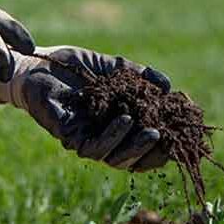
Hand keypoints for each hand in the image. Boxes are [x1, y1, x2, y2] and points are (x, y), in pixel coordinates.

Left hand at [0, 46, 170, 170]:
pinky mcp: (69, 137)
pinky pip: (94, 147)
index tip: (183, 131)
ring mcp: (87, 140)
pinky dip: (113, 136)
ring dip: (137, 147)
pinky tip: (125, 120)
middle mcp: (105, 139)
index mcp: (119, 127)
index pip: (147, 147)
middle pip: (135, 161)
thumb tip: (169, 88)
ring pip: (116, 159)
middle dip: (155, 152)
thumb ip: (142, 77)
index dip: (167, 144)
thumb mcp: (116, 69)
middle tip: (169, 137)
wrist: (39, 62)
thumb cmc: (77, 67)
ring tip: (152, 131)